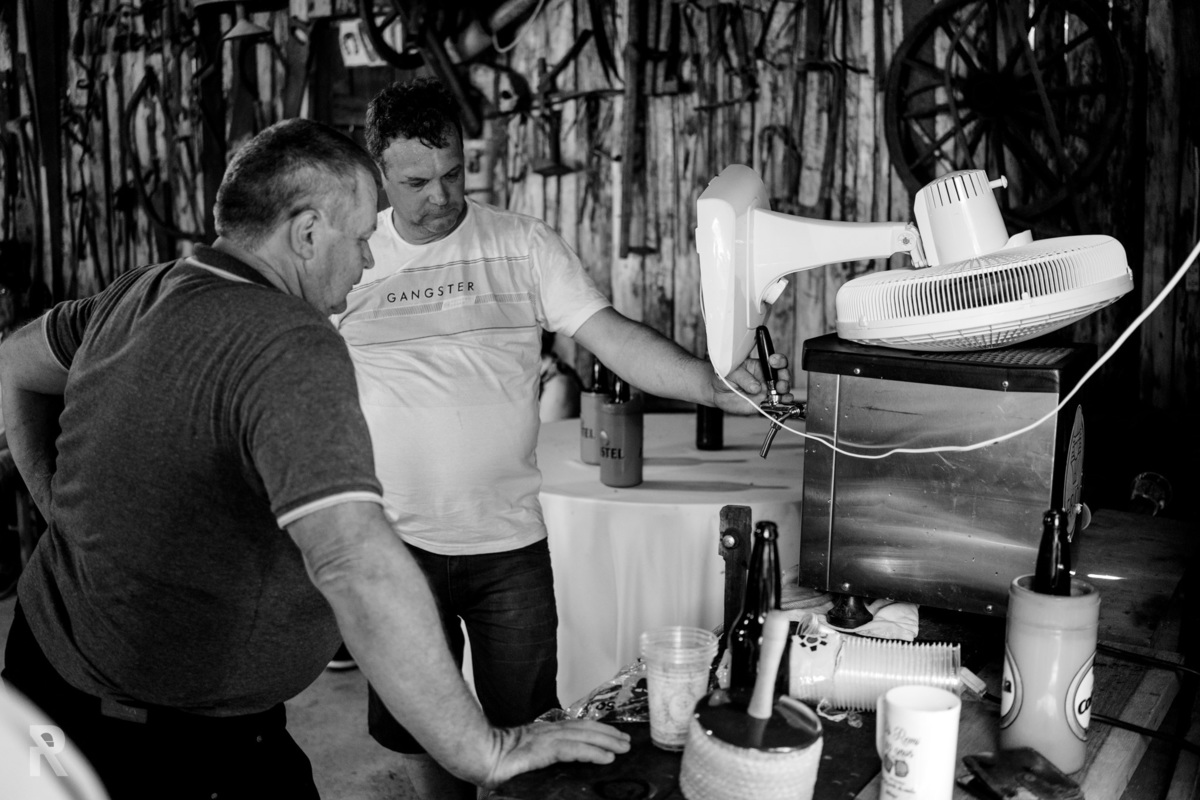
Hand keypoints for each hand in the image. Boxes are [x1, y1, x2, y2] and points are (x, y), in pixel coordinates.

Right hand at [482, 719, 631, 787]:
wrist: (479, 755)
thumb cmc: (495, 759)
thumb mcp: (526, 757)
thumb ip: (542, 757)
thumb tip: (555, 763)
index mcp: (544, 732)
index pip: (577, 727)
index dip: (597, 730)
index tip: (613, 735)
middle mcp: (548, 731)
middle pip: (586, 728)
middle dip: (608, 733)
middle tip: (626, 740)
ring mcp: (546, 738)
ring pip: (584, 736)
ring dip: (607, 741)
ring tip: (624, 747)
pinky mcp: (544, 749)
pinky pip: (574, 750)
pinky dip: (593, 752)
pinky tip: (606, 758)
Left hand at [710, 352, 793, 414]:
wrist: (717, 391)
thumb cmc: (725, 377)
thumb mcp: (732, 372)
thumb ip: (744, 379)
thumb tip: (756, 387)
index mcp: (761, 366)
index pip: (775, 361)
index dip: (778, 360)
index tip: (774, 362)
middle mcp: (766, 378)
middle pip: (783, 376)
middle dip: (785, 379)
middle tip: (780, 384)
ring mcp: (767, 391)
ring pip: (783, 391)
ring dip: (785, 393)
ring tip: (781, 394)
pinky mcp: (764, 403)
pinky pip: (775, 404)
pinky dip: (781, 405)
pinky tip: (782, 403)